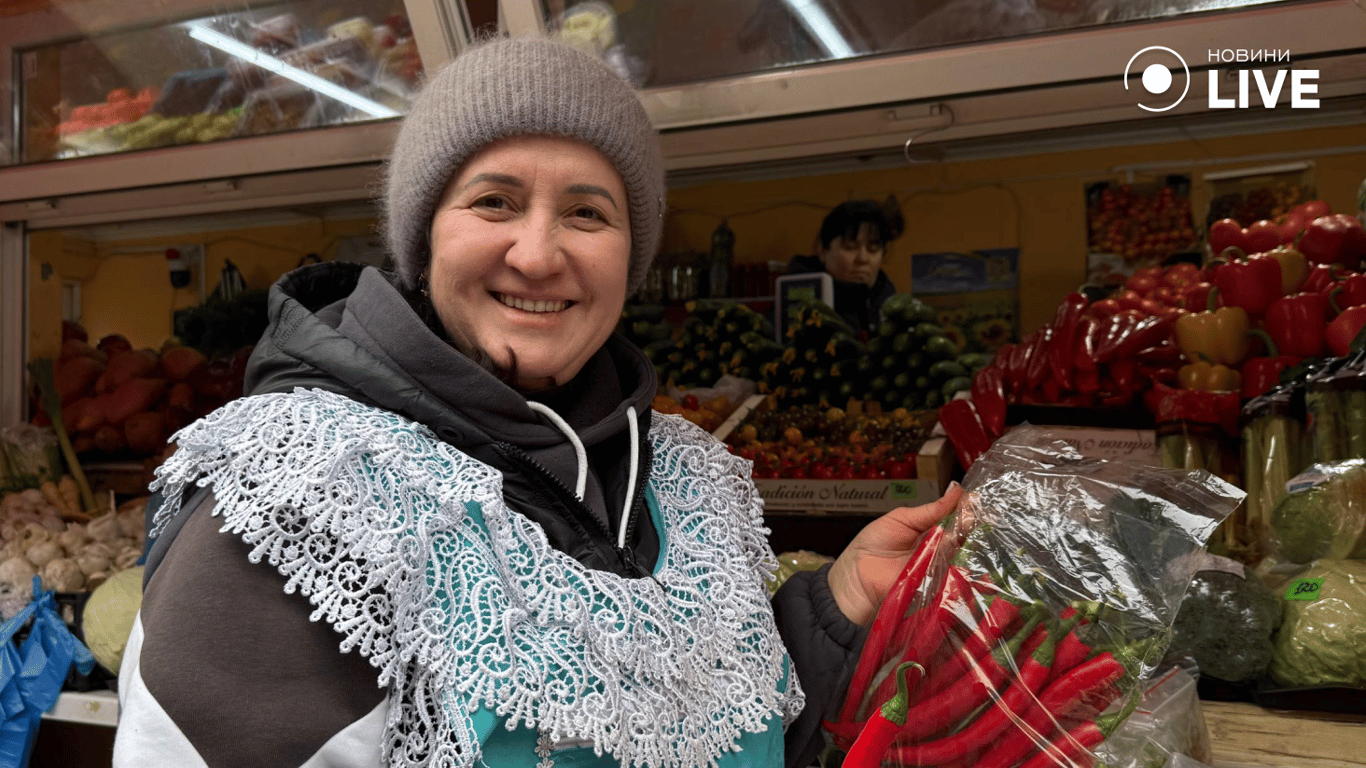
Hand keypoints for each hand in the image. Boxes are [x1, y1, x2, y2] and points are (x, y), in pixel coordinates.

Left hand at [827, 482, 963, 626]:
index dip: (965, 510)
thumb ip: (930, 509)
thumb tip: (956, 490)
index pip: (955, 518)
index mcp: (931, 530)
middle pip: (963, 537)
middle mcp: (939, 549)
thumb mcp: (901, 518)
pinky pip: (953, 577)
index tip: (974, 499)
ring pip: (961, 555)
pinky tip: (957, 554)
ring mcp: (939, 567)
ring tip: (962, 532)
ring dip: (963, 543)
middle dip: (968, 525)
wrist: (857, 574)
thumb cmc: (873, 544)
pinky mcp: (937, 586)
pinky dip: (956, 566)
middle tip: (972, 515)